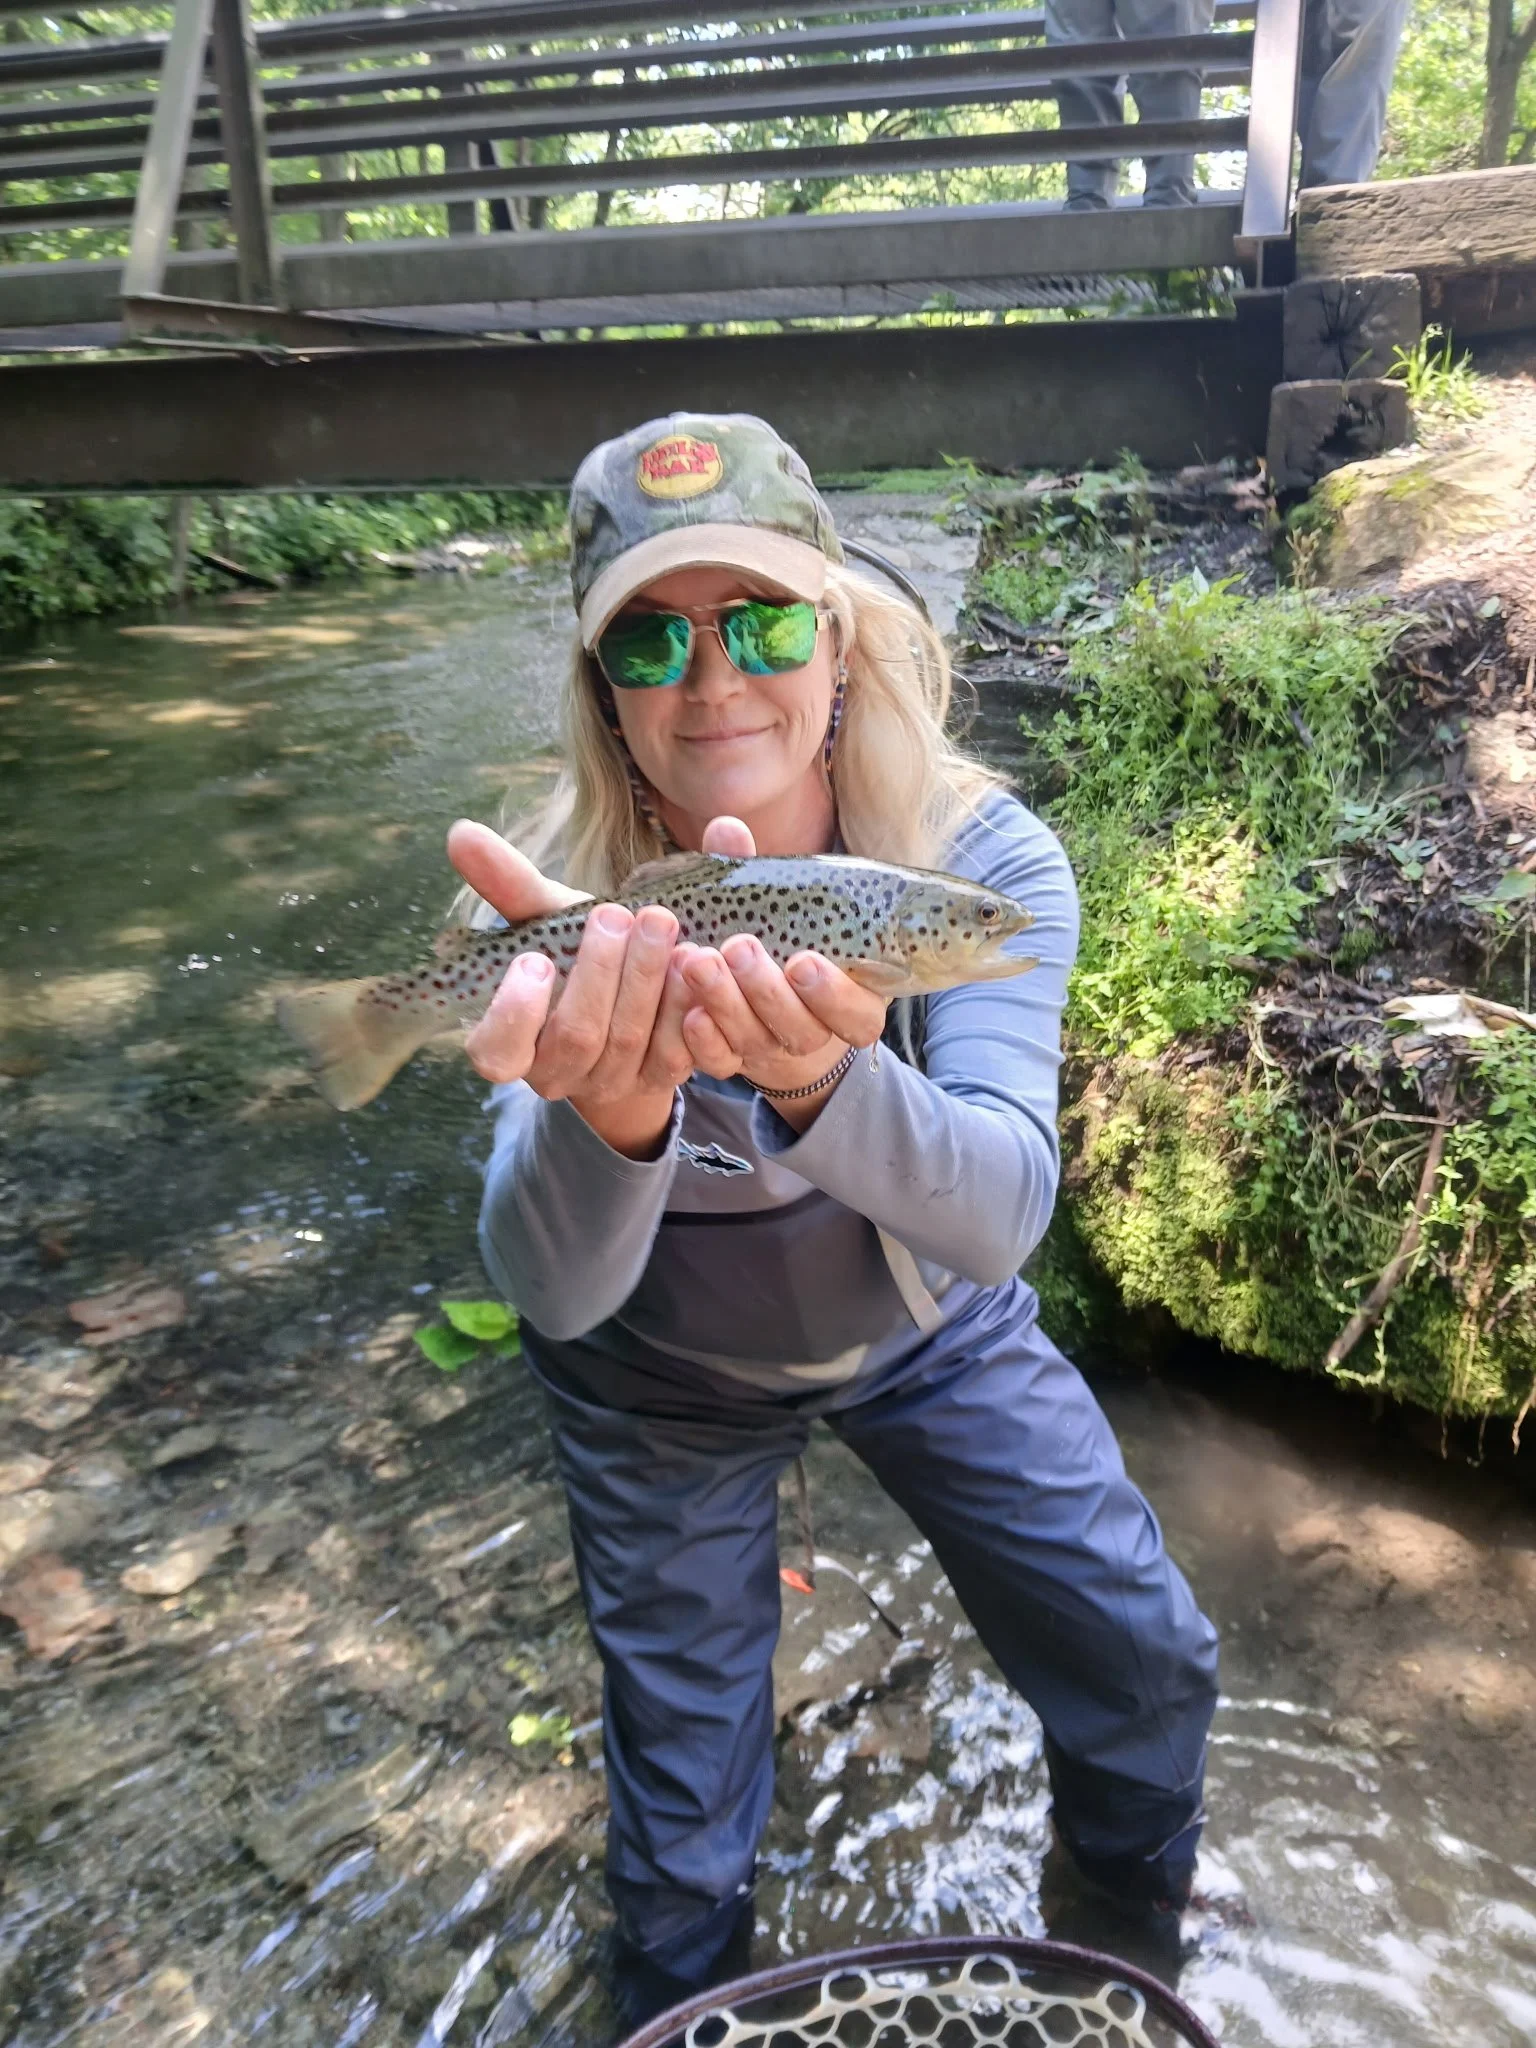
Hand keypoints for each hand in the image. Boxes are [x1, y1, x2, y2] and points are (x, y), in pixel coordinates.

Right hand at [447, 819, 693, 1156]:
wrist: (633, 996)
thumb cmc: (574, 953)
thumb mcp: (546, 921)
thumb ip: (507, 883)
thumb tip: (461, 832)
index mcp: (512, 1044)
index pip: (497, 1051)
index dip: (515, 1012)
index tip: (535, 959)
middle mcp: (557, 1074)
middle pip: (576, 1035)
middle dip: (599, 972)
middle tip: (617, 914)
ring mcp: (610, 1083)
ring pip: (627, 1041)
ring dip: (645, 979)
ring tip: (660, 922)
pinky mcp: (659, 1078)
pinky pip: (674, 1052)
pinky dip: (684, 1004)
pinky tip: (695, 958)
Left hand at [676, 819, 889, 1122]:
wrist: (745, 989)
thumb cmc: (770, 934)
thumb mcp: (767, 902)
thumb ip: (751, 870)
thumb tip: (726, 827)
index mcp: (848, 997)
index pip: (858, 1015)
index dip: (834, 996)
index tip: (802, 961)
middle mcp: (814, 1029)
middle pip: (802, 1029)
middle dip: (767, 991)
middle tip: (738, 948)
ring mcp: (770, 1048)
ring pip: (758, 1042)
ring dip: (727, 1005)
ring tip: (698, 962)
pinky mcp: (730, 1060)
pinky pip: (720, 1063)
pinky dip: (704, 1041)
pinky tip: (688, 1012)